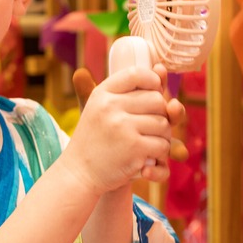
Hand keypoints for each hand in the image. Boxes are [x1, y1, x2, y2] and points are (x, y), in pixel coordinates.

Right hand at [61, 66, 172, 193]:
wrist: (78, 174)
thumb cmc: (94, 140)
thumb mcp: (99, 108)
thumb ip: (126, 90)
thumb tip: (161, 68)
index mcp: (102, 93)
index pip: (136, 73)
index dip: (153, 79)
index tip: (155, 90)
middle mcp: (111, 106)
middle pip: (157, 100)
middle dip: (160, 114)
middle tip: (149, 126)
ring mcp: (123, 127)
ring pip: (164, 124)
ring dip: (162, 136)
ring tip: (148, 142)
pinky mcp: (134, 148)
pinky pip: (163, 145)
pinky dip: (160, 154)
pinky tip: (147, 157)